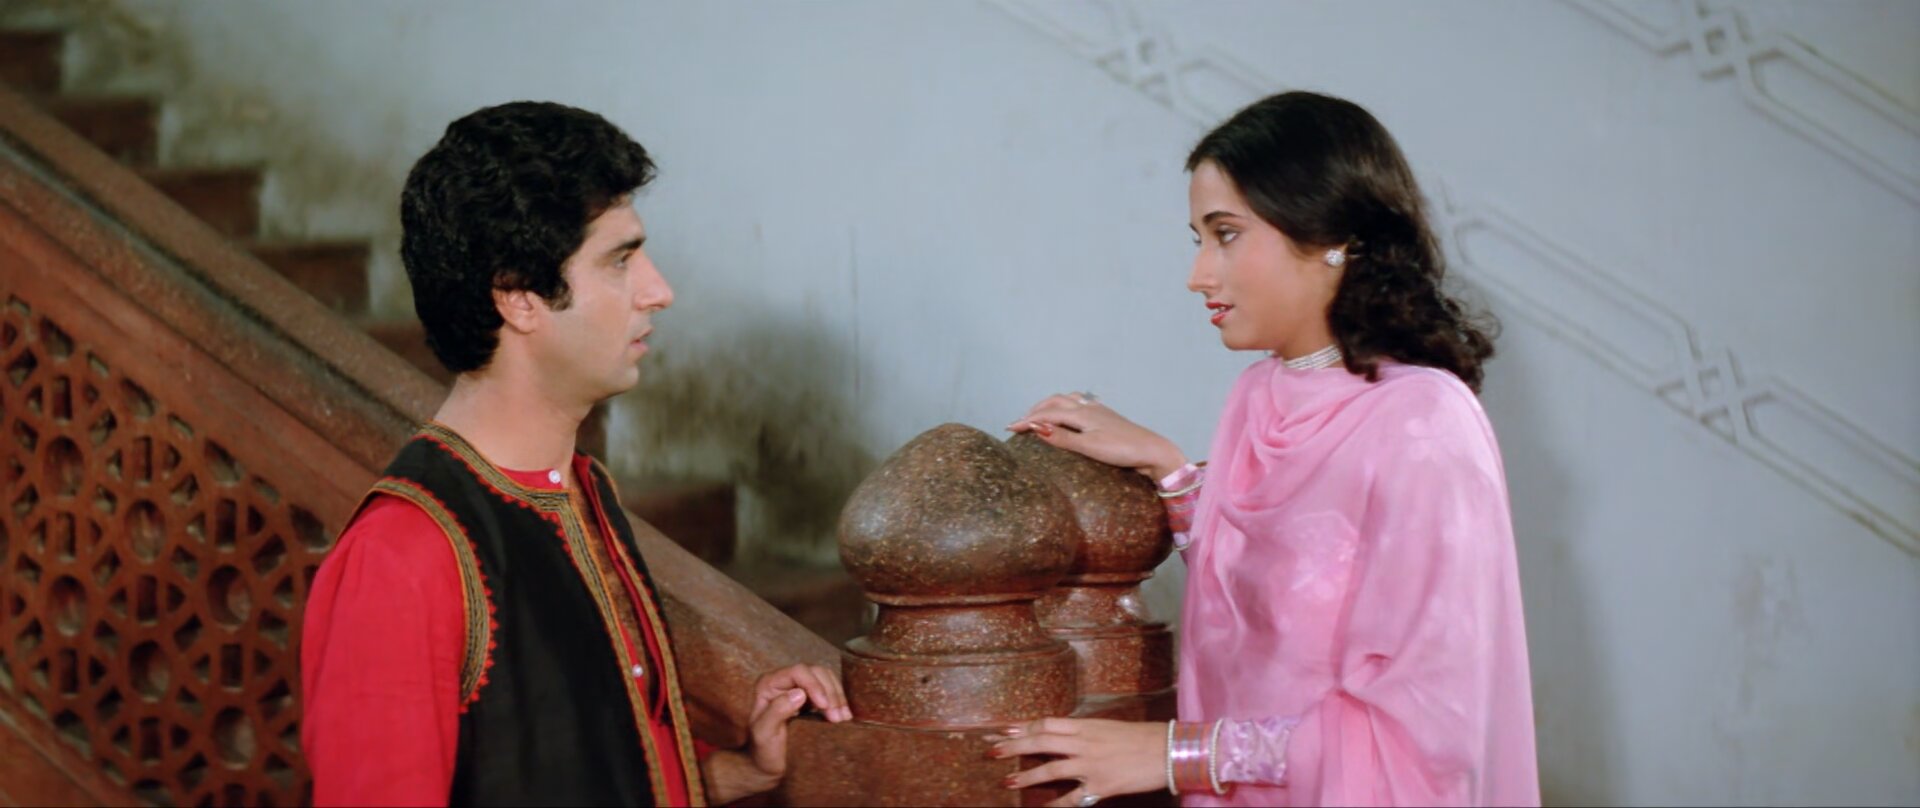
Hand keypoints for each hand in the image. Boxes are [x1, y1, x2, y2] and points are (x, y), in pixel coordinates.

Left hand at [703, 663, 849, 802]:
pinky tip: (844, 716)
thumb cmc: (762, 750)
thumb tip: (799, 693)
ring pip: (826, 679)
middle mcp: (784, 681)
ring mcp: (799, 688)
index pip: (798, 672)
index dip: (815, 685)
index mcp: (769, 684)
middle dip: (830, 692)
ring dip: (838, 697)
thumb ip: (777, 711)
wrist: (767, 765)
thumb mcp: (764, 733)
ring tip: (843, 718)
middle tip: (838, 718)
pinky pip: (829, 691)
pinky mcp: (811, 699)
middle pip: (816, 672)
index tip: (825, 707)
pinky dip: (840, 701)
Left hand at [986, 718, 1167, 806]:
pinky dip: (1056, 805)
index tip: (1004, 729)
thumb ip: (1084, 731)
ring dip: (1027, 775)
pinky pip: (1073, 798)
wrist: (1168, 751)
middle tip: (993, 750)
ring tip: (1007, 781)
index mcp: (1087, 725)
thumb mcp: (1109, 727)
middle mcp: (1085, 743)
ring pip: (1051, 769)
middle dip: (1014, 746)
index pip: (1047, 723)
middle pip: (1042, 741)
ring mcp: (1092, 765)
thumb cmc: (1142, 737)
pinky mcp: (1102, 786)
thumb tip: (1062, 734)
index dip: (1024, 726)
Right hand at [1008, 393, 1186, 479]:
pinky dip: (1064, 406)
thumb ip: (1062, 438)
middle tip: (1020, 422)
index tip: (1009, 429)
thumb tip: (1037, 428)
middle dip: (1035, 410)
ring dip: (1049, 405)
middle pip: (1054, 402)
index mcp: (1081, 414)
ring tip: (1039, 415)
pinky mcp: (1106, 417)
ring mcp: (1098, 410)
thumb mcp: (1089, 447)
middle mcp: (1088, 408)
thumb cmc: (1122, 451)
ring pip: (1067, 400)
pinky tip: (1067, 414)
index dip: (1027, 421)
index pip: (1046, 415)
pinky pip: (1078, 404)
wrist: (1152, 451)